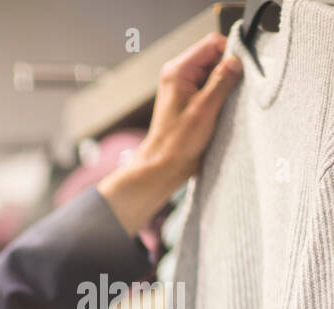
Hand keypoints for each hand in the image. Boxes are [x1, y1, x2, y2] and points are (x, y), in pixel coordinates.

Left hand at [99, 33, 241, 236]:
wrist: (163, 166)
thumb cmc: (178, 142)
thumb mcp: (205, 109)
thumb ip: (222, 81)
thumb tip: (237, 60)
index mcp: (178, 70)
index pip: (213, 44)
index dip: (231, 53)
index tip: (242, 72)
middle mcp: (179, 74)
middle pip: (216, 56)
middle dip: (230, 70)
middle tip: (233, 93)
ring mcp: (185, 86)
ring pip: (217, 72)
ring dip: (226, 85)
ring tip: (225, 105)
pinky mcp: (191, 98)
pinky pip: (213, 86)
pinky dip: (222, 94)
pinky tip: (222, 109)